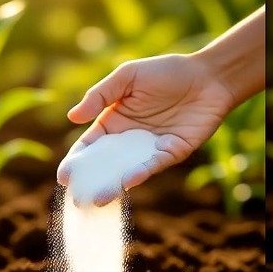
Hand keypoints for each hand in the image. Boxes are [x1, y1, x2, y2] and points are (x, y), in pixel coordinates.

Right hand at [57, 54, 237, 203]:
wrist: (207, 76)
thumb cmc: (166, 72)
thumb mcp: (127, 77)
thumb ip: (100, 95)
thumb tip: (72, 117)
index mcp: (114, 121)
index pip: (91, 146)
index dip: (77, 161)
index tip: (65, 176)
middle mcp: (130, 139)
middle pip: (106, 165)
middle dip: (91, 182)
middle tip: (77, 199)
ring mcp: (150, 148)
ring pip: (127, 171)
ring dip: (114, 186)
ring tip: (100, 199)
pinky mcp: (171, 153)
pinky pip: (153, 166)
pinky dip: (141, 173)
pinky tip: (127, 181)